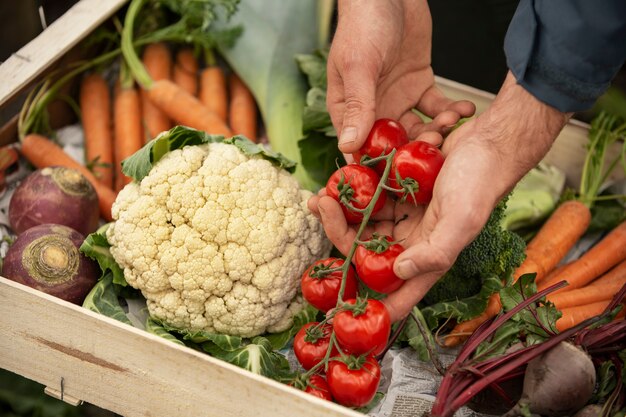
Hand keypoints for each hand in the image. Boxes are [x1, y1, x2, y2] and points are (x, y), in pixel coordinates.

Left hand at [311, 72, 569, 321]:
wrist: (488, 140)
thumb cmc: (480, 182)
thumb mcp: (461, 219)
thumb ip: (435, 252)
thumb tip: (399, 273)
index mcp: (427, 257)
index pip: (394, 291)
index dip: (369, 304)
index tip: (337, 312)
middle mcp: (411, 240)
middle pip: (365, 249)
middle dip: (338, 233)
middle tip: (321, 207)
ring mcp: (402, 215)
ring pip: (361, 221)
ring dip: (338, 211)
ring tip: (320, 195)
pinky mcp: (398, 191)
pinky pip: (367, 197)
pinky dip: (351, 190)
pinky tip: (335, 180)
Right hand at [327, 0, 474, 153]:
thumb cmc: (364, 25)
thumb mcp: (359, 66)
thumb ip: (356, 105)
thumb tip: (349, 145)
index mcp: (348, 110)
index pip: (360, 147)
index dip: (378, 164)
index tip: (399, 175)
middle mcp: (373, 109)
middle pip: (393, 144)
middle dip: (415, 148)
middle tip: (435, 142)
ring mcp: (397, 100)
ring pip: (418, 129)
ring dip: (436, 130)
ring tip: (452, 120)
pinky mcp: (419, 87)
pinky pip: (436, 108)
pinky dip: (451, 111)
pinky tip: (465, 109)